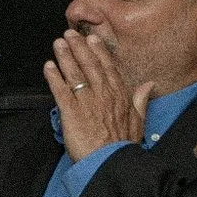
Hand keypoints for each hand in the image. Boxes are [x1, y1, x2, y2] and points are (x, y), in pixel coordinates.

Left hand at [47, 29, 150, 162]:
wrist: (110, 162)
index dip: (99, 52)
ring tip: (58, 44)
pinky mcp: (71, 113)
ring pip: (75, 74)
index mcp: (119, 96)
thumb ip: (141, 100)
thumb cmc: (121, 145)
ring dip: (65, 57)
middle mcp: (103, 95)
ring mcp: (87, 102)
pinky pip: (61, 91)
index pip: (108, 68)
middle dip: (79, 48)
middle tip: (70, 34)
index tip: (92, 39)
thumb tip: (148, 85)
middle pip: (90, 66)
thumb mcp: (138, 121)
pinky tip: (48, 66)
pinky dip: (54, 77)